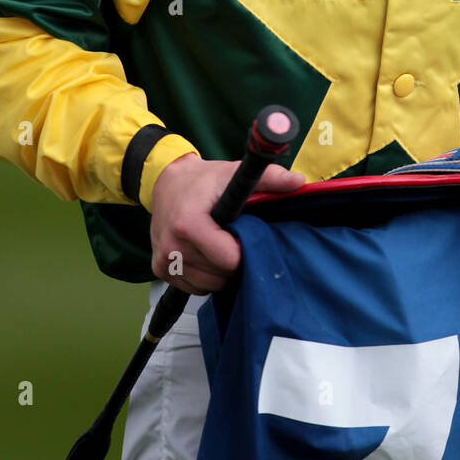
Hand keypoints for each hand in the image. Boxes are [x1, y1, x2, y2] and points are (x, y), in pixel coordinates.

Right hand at [150, 153, 304, 294]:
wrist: (165, 183)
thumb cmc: (201, 180)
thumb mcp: (233, 173)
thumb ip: (268, 178)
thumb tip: (298, 181)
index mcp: (188, 223)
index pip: (228, 260)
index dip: (243, 250)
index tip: (243, 235)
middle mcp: (172, 246)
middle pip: (219, 275)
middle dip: (232, 261)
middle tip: (231, 238)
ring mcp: (164, 260)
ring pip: (208, 285)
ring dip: (219, 271)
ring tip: (218, 244)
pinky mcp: (160, 269)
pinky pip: (194, 286)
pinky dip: (204, 275)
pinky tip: (205, 253)